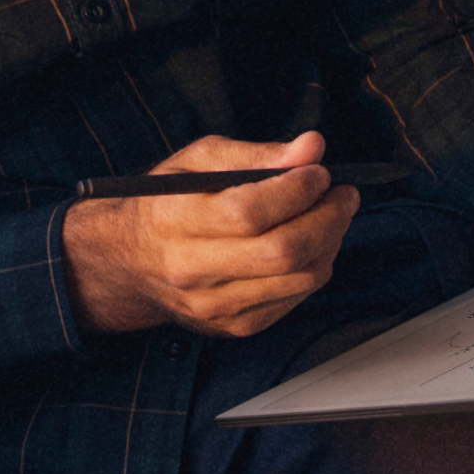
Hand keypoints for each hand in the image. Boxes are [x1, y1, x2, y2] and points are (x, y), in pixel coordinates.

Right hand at [61, 131, 359, 337]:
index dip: (295, 189)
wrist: (130, 261)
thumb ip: (258, 154)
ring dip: (329, 241)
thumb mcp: (200, 159)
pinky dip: (314, 266)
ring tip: (331, 213)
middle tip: (344, 193)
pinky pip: (294, 299)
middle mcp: (191, 269)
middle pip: (281, 252)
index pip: (248, 212)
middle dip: (327, 217)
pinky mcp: (233, 326)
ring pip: (297, 279)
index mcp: (174, 219)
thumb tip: (312, 147)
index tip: (319, 170)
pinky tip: (311, 242)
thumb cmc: (168, 200)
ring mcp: (213, 306)